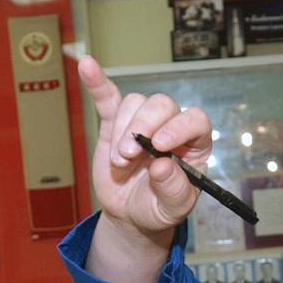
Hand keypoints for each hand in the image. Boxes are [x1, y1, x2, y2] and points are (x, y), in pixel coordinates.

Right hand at [77, 55, 211, 234]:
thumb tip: (162, 166)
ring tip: (119, 162)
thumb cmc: (158, 209)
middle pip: (161, 105)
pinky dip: (97, 82)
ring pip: (135, 104)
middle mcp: (170, 126)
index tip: (159, 145)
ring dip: (123, 130)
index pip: (195, 120)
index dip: (178, 127)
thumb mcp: (173, 209)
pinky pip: (107, 97)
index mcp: (194, 144)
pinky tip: (87, 66)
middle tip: (128, 156)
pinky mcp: (114, 123)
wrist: (131, 215)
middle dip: (142, 127)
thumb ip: (173, 190)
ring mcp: (142, 122)